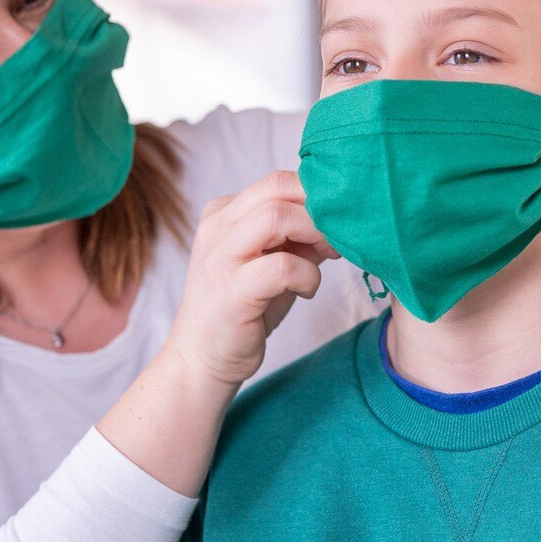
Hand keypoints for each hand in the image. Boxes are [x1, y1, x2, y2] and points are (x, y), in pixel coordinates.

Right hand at [166, 171, 339, 388]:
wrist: (201, 360)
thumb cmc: (242, 310)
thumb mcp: (270, 262)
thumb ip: (297, 237)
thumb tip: (339, 219)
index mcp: (223, 213)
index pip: (277, 181)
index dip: (315, 195)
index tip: (336, 222)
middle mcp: (217, 228)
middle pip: (277, 188)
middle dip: (318, 208)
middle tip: (336, 237)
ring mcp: (220, 258)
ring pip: (276, 217)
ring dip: (314, 234)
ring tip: (325, 257)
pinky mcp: (231, 291)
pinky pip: (282, 266)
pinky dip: (308, 276)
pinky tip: (307, 291)